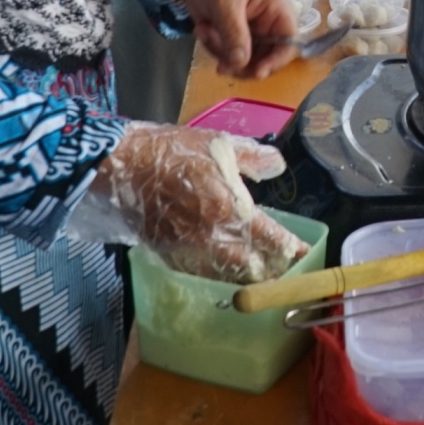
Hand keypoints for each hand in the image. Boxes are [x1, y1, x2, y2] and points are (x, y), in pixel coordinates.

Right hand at [98, 124, 307, 282]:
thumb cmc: (172, 150)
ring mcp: (189, 249)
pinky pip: (201, 274)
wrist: (121, 165)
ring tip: (263, 280)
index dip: (289, 247)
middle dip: (272, 271)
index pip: (269, 236)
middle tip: (287, 272)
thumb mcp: (218, 144)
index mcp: (229, 207)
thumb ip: (253, 158)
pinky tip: (226, 275)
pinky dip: (218, 277)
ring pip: (227, 276)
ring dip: (247, 279)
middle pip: (251, 266)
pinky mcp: (169, 255)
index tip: (302, 253)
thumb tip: (279, 166)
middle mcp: (212, 236)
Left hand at [169, 0, 298, 77]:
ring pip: (244, 61)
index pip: (289, 43)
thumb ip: (234, 34)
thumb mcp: (225, 4)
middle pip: (265, 59)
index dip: (277, 60)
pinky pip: (228, 57)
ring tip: (204, 31)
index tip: (257, 72)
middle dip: (240, 61)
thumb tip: (242, 64)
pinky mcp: (233, 38)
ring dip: (221, 53)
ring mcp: (250, 34)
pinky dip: (213, 49)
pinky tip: (202, 30)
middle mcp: (267, 25)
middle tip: (219, 60)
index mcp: (276, 10)